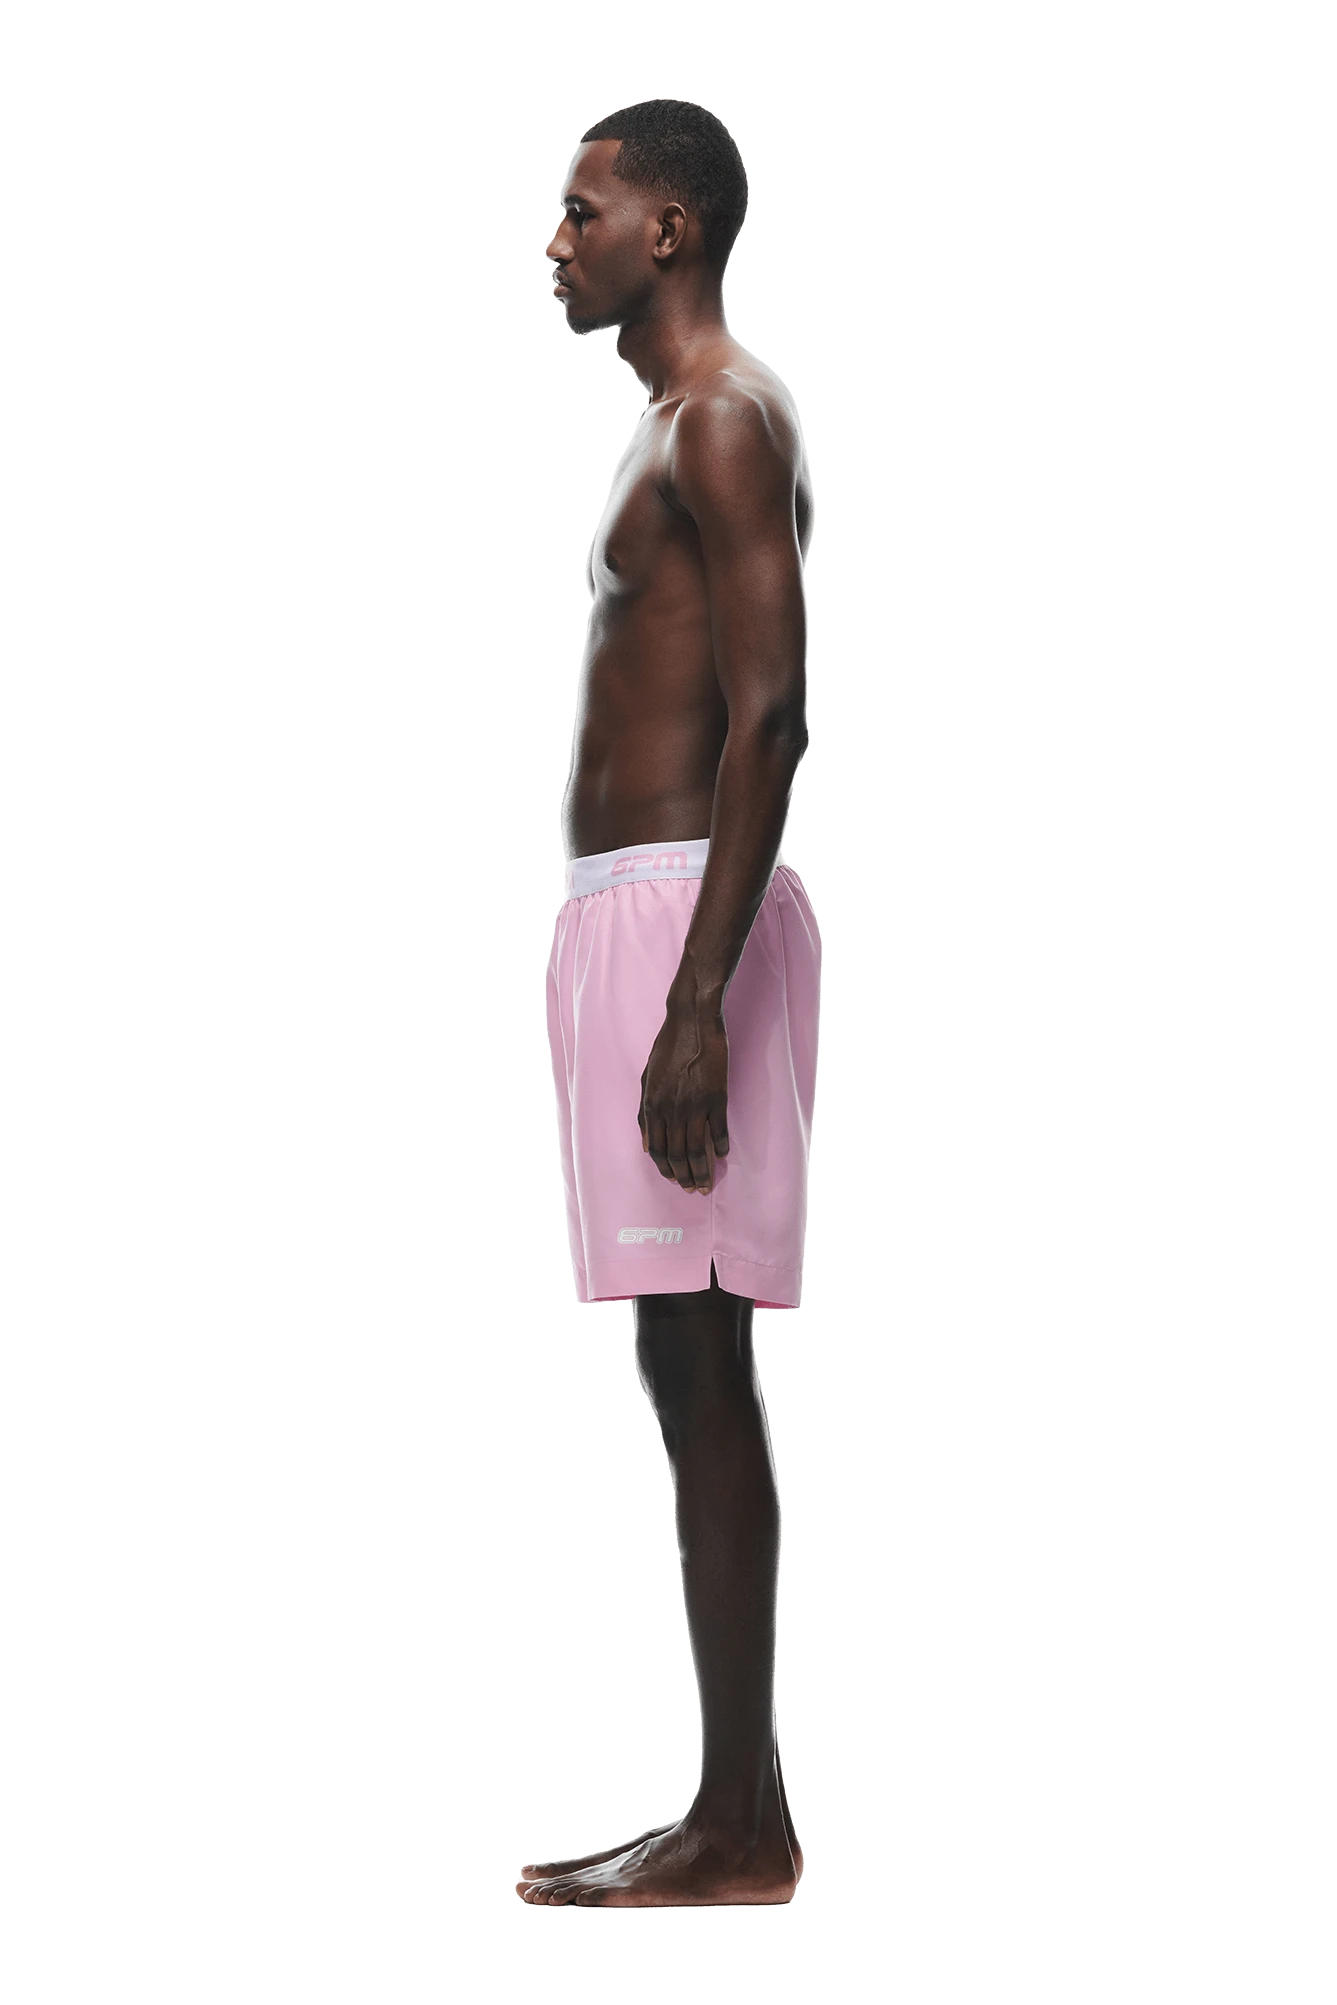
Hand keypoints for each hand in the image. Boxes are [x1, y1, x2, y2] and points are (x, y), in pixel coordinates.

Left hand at [638, 1003, 729, 1193]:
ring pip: (696, 1150)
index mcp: (652, 1106)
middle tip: (694, 1189)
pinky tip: (723, 1154)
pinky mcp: (715, 1098)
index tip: (674, 1180)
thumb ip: (644, 1111)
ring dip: (702, 1171)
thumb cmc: (668, 1048)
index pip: (657, 1149)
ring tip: (708, 1183)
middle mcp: (670, 1110)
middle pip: (676, 1155)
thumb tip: (646, 1143)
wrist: (691, 1023)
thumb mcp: (646, 1078)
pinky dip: (720, 1147)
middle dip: (685, 1177)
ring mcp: (693, 1105)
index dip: (665, 1169)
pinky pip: (718, 1131)